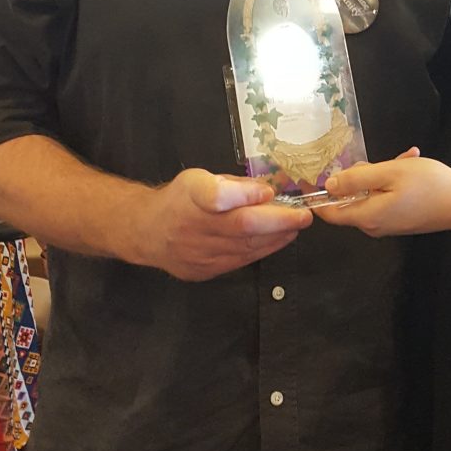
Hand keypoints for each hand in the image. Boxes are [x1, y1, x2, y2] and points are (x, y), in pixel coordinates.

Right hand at [133, 169, 312, 280]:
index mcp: (191, 195)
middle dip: (279, 222)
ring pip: (245, 248)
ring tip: (295, 227)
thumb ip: (234, 186)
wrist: (147, 232)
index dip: (245, 195)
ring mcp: (198, 252)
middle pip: (241, 226)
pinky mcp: (203, 271)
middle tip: (304, 216)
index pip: (217, 195)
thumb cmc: (178, 200)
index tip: (268, 192)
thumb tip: (266, 192)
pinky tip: (276, 240)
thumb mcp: (200, 178)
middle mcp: (193, 226)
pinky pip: (239, 261)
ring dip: (276, 238)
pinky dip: (261, 250)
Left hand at [315, 148, 450, 240]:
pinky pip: (385, 197)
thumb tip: (328, 185)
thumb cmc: (429, 185)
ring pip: (370, 194)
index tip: (315, 174)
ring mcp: (388, 224)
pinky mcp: (400, 219)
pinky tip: (410, 164)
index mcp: (367, 217)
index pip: (329, 212)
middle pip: (350, 199)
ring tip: (403, 159)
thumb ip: (356, 179)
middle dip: (360, 175)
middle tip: (380, 159)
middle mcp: (373, 225)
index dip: (318, 194)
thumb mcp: (390, 173)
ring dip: (381, 174)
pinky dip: (393, 181)